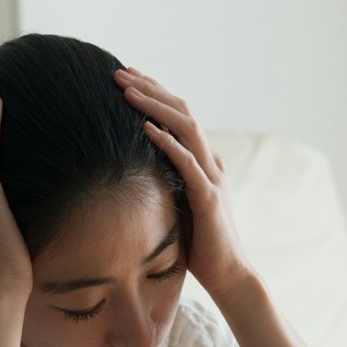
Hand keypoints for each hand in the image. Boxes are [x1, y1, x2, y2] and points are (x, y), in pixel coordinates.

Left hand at [114, 67, 254, 300]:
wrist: (228, 274)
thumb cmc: (200, 244)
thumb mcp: (179, 205)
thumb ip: (170, 182)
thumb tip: (147, 170)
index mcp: (202, 161)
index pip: (178, 115)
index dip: (154, 93)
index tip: (127, 77)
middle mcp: (209, 162)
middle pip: (181, 111)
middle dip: (150, 88)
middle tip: (119, 72)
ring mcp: (211, 178)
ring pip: (186, 128)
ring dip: (155, 106)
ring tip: (127, 91)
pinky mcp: (208, 198)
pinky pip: (188, 164)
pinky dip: (167, 143)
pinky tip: (146, 129)